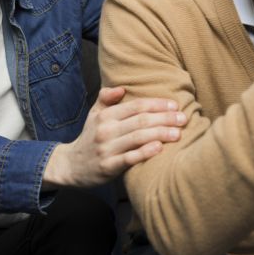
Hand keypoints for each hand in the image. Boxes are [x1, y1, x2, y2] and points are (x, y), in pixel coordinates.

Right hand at [43, 87, 186, 187]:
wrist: (70, 166)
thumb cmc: (89, 138)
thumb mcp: (94, 115)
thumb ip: (106, 98)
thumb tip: (122, 87)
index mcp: (105, 115)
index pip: (136, 106)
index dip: (157, 104)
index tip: (175, 105)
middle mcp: (106, 130)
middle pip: (141, 120)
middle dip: (165, 118)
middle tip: (184, 118)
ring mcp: (106, 148)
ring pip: (138, 137)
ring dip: (160, 134)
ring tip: (178, 133)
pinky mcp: (108, 167)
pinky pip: (129, 158)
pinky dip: (145, 152)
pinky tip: (159, 148)